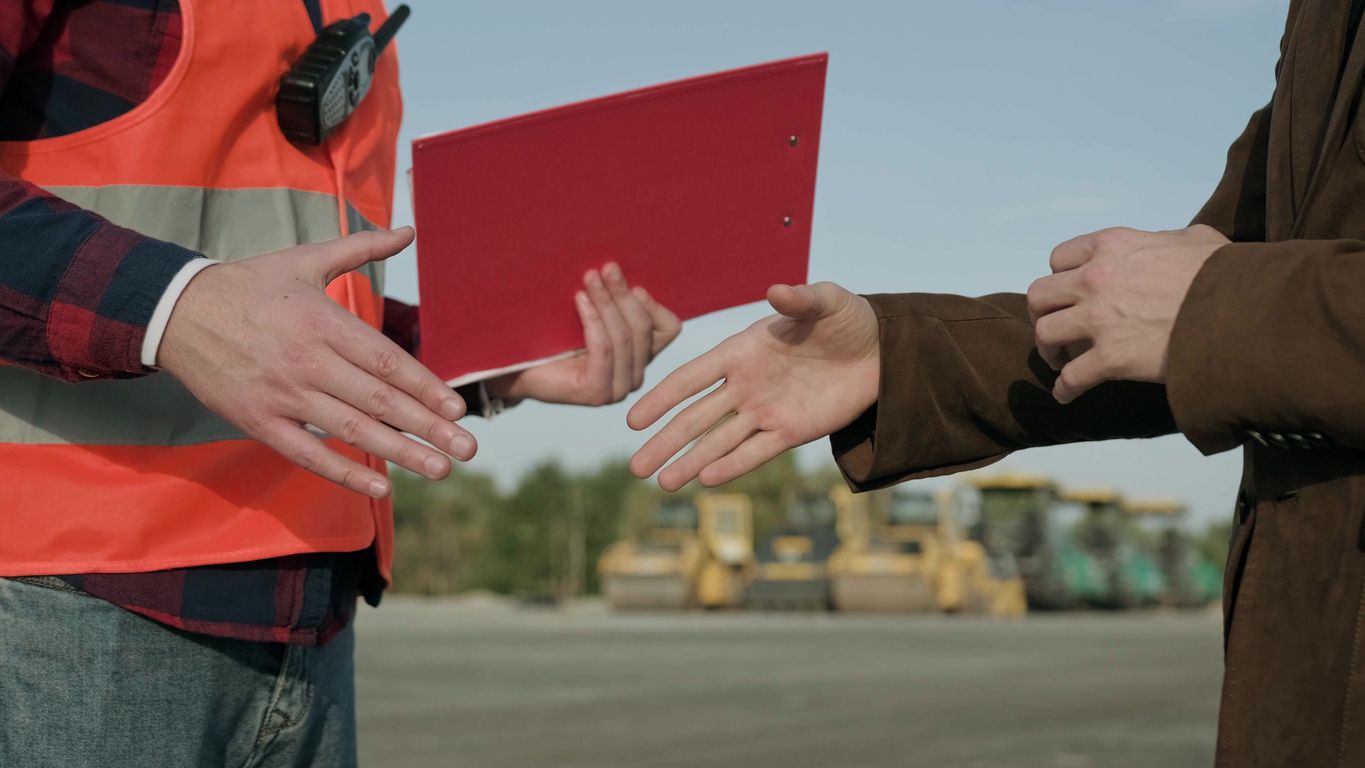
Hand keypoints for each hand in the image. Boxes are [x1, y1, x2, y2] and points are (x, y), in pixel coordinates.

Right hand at [159, 227, 475, 498]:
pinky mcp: (258, 421)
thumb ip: (361, 248)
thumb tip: (408, 230)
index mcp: (324, 322)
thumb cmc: (250, 284)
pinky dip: (344, 472)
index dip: (425, 388)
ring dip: (399, 453)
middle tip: (467, 450)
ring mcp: (283, 395)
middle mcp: (308, 361)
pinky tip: (381, 488)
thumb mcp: (306, 258)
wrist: (174, 311)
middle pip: (379, 401)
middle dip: (427, 428)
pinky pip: (307, 453)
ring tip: (440, 471)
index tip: (457, 409)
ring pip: (351, 430)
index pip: (387, 362)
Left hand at [484, 262, 680, 405]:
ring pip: (624, 338)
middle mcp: (634, 375)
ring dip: (607, 303)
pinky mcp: (596, 393)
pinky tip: (580, 300)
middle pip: (643, 328)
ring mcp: (617, 388)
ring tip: (589, 278)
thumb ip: (613, 298)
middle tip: (606, 268)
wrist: (515, 366)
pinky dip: (593, 322)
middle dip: (623, 295)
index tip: (633, 283)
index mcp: (640, 354)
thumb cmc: (551, 334)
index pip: (669, 328)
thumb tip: (622, 265)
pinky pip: (604, 350)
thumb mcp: (590, 310)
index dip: (654, 304)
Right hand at [628, 282, 878, 490]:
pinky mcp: (792, 431)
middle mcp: (746, 385)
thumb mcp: (826, 301)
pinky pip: (757, 452)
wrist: (881, 350)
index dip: (662, 398)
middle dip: (666, 442)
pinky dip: (733, 465)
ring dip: (692, 463)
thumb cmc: (847, 318)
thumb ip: (799, 299)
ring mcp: (766, 411)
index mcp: (742, 351)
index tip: (634, 420)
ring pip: (720, 442)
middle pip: (697, 418)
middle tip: (636, 469)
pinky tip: (707, 480)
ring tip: (663, 485)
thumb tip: (776, 290)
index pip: (692, 378)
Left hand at [1027, 224, 1228, 403]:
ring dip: (1048, 349)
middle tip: (1057, 327)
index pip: (1060, 258)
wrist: (1243, 311)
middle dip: (1044, 313)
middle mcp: (1096, 278)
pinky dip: (1064, 388)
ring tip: (1060, 360)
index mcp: (1113, 246)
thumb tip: (1168, 245)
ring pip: (1044, 333)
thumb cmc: (1227, 274)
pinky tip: (1066, 394)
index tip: (1070, 292)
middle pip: (1040, 295)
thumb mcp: (1197, 240)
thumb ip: (1168, 240)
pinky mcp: (1110, 359)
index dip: (1062, 276)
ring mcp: (1099, 319)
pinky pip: (1070, 377)